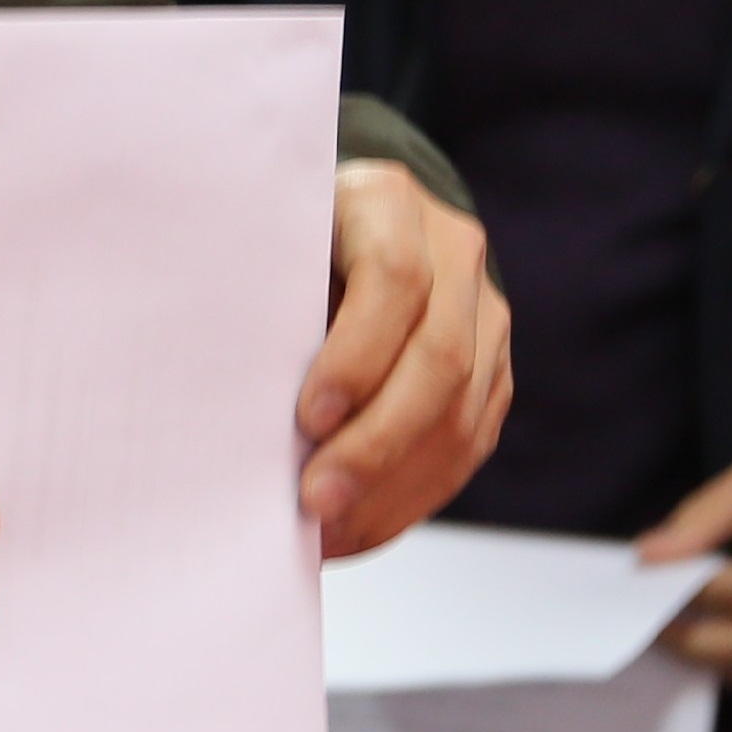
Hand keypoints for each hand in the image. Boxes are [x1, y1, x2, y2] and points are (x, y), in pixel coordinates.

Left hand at [300, 161, 512, 556]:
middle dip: (376, 441)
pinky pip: (468, 444)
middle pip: (439, 356)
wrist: (351, 224)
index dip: (356, 354)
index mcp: (387, 202)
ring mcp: (484, 312)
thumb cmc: (288, 242)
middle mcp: (452, 251)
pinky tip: (357, 526)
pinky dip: (411, 496)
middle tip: (315, 499)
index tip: (306, 417)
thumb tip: (237, 410)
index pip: (395, 278)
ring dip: (394, 485)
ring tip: (327, 529)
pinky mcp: (494, 369)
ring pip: (463, 411)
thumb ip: (265, 304)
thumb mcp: (270, 246)